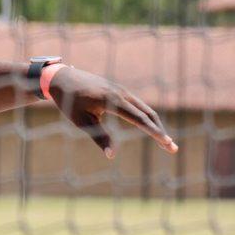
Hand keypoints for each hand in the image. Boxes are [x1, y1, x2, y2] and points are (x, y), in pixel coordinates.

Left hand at [49, 67, 177, 158]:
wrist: (62, 78)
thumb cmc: (69, 102)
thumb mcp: (81, 121)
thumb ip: (99, 137)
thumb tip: (111, 156)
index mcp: (112, 100)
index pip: (138, 118)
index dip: (153, 132)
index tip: (166, 143)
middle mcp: (121, 93)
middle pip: (147, 113)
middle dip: (160, 131)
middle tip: (172, 149)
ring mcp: (121, 90)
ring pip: (145, 109)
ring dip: (155, 125)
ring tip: (164, 142)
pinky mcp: (120, 91)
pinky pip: (138, 105)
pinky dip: (147, 117)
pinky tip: (151, 128)